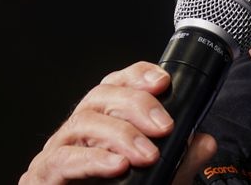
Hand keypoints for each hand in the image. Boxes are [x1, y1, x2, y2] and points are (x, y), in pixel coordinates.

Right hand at [18, 61, 216, 183]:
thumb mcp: (159, 178)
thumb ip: (181, 161)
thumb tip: (206, 142)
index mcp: (104, 122)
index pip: (117, 83)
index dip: (138, 75)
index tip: (163, 81)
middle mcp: (80, 130)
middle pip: (101, 96)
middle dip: (136, 105)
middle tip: (164, 126)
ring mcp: (59, 150)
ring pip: (83, 123)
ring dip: (120, 135)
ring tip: (147, 154)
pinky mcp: (43, 174)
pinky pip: (63, 159)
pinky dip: (92, 160)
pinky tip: (116, 165)